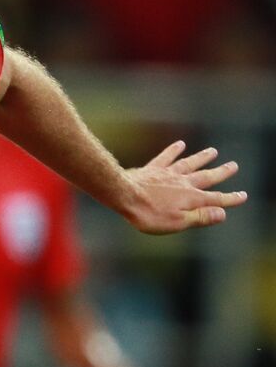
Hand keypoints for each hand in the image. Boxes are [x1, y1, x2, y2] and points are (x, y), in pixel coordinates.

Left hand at [122, 141, 244, 233]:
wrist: (123, 196)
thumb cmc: (149, 214)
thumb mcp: (177, 222)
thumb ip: (200, 217)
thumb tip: (222, 214)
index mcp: (191, 198)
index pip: (216, 199)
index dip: (230, 199)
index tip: (243, 196)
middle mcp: (183, 183)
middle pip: (207, 176)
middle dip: (221, 172)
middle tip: (234, 165)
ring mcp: (168, 174)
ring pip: (189, 163)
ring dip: (202, 157)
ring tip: (213, 151)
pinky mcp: (153, 169)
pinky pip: (166, 157)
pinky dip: (174, 150)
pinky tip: (180, 144)